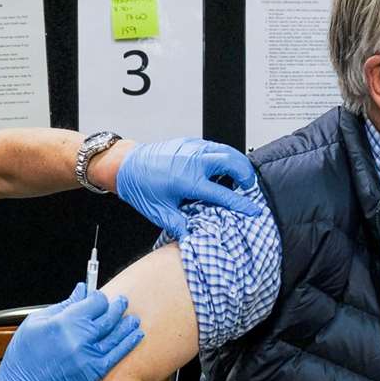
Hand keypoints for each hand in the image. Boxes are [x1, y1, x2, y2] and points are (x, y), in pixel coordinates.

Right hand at [0, 285, 141, 380]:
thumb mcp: (36, 323)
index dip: (99, 298)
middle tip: (122, 302)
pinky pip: (117, 354)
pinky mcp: (95, 371)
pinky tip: (136, 334)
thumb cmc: (24, 356)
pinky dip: (129, 342)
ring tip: (134, 318)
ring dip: (127, 323)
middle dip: (117, 307)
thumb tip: (81, 290)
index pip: (94, 302)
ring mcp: (89, 356)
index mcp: (64, 322)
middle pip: (108, 316)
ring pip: (116, 334)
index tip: (99, 297)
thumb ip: (63, 305)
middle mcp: (80, 338)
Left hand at [114, 137, 263, 237]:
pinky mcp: (189, 142)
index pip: (224, 194)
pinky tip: (222, 167)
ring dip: (238, 162)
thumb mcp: (160, 212)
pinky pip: (214, 146)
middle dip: (246, 175)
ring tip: (240, 177)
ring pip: (226, 149)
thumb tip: (194, 238)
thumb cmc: (140, 187)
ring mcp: (192, 149)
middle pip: (233, 162)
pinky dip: (224, 155)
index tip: (252, 209)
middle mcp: (193, 162)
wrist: (126, 165)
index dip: (242, 204)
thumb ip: (180, 225)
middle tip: (249, 187)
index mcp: (188, 182)